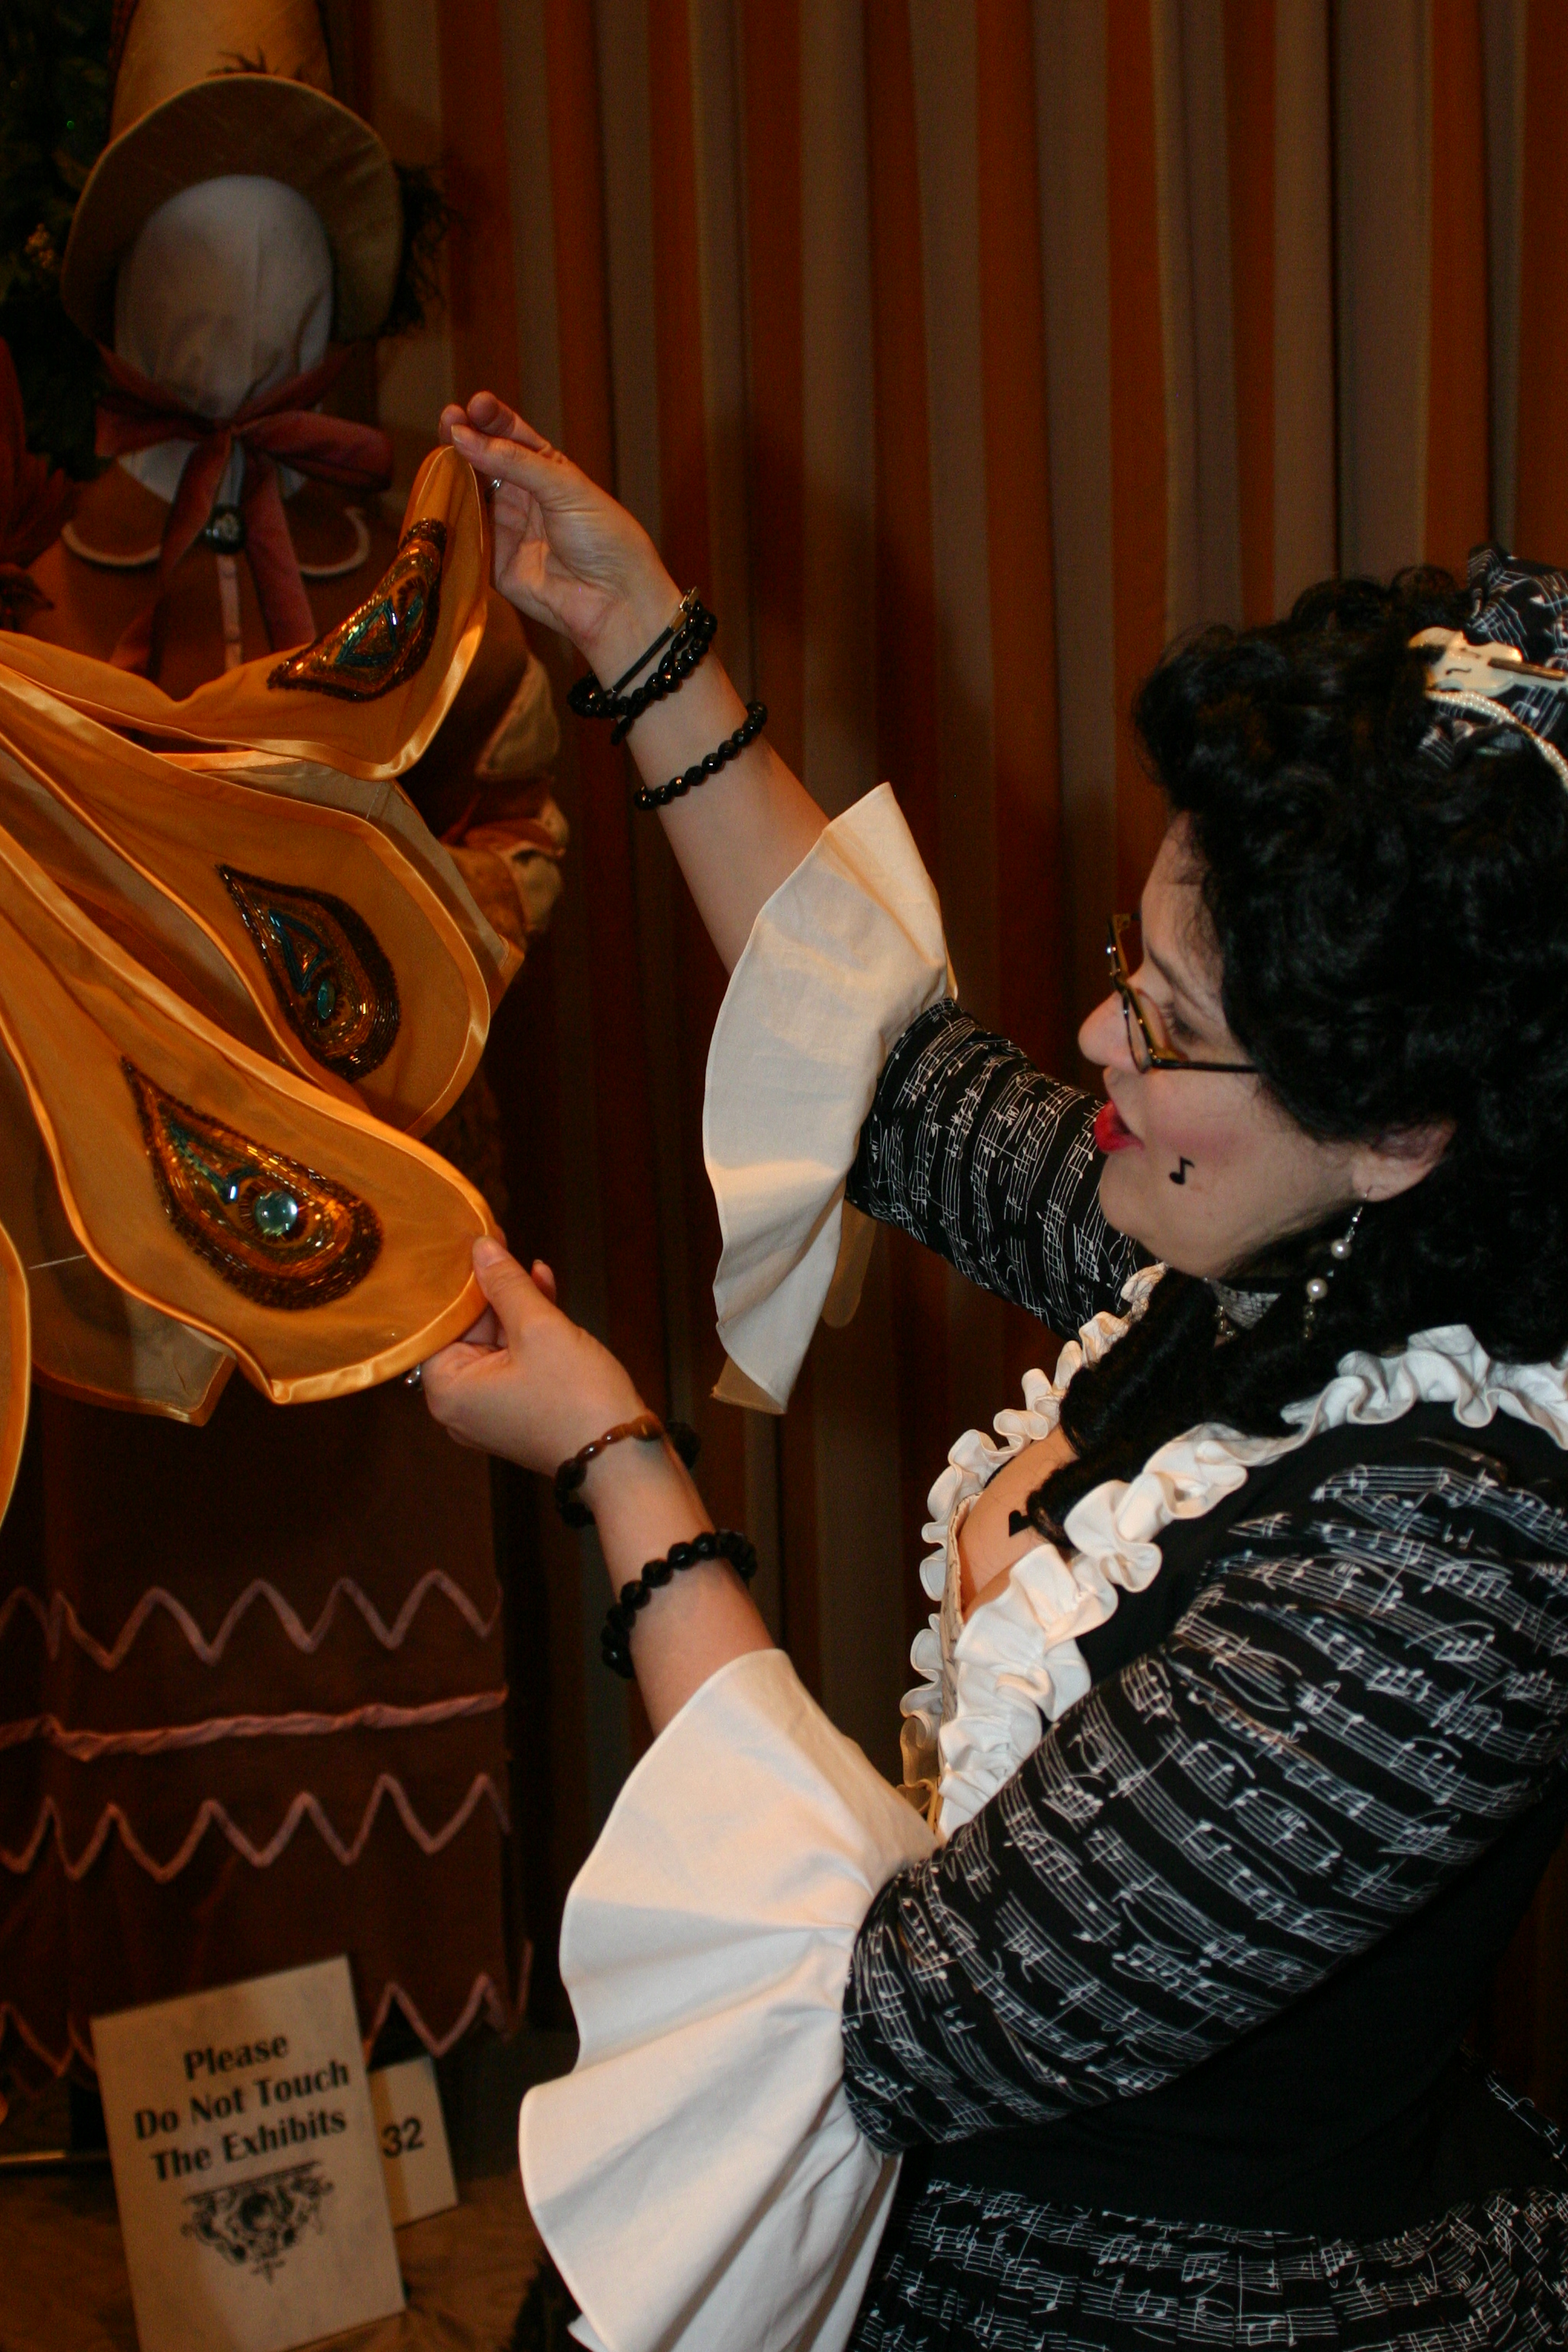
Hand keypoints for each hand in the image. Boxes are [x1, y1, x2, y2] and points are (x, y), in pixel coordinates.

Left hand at [421, 1236, 641, 1471]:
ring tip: (535, 1270)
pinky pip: (515, 1363)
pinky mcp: (519, 1412)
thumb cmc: (576, 1398)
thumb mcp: (539, 1328)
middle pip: (467, 1333)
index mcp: (448, 1390)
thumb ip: (506, 1285)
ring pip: (495, 1345)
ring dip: (516, 1308)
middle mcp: (459, 1406)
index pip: (440, 1323)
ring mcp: (490, 1412)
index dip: (460, 1282)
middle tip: (506, 1248)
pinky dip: (529, 1334)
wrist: (624, 1458)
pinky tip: (546, 1295)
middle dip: (492, 1293)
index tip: (474, 1246)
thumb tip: (482, 1248)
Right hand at [439, 392, 678, 677]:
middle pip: (482, 461)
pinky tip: (434, 497)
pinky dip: (450, 519)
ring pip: (468, 495)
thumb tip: (464, 437)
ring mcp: (505, 527)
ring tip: (436, 454)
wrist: (615, 601)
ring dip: (450, 476)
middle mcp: (522, 495)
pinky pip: (465, 537)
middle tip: (446, 420)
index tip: (473, 405)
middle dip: (462, 440)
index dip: (489, 418)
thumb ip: (514, 462)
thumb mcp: (564, 487)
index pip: (510, 434)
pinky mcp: (492, 561)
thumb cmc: (603, 538)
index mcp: (546, 470)